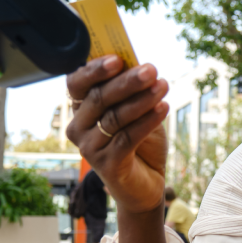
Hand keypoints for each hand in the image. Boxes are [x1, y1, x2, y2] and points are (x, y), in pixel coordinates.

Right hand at [65, 56, 169, 214]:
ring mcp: (89, 148)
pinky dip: (147, 121)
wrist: (146, 184)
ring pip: (114, 117)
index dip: (94, 70)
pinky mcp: (106, 165)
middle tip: (151, 70)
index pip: (77, 83)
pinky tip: (164, 107)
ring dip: (142, 99)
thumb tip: (139, 63)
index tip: (117, 58)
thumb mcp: (136, 109)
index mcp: (80, 109)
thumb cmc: (140, 141)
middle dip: (127, 82)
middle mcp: (78, 127)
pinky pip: (127, 138)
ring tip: (164, 85)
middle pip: (98, 98)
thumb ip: (132, 89)